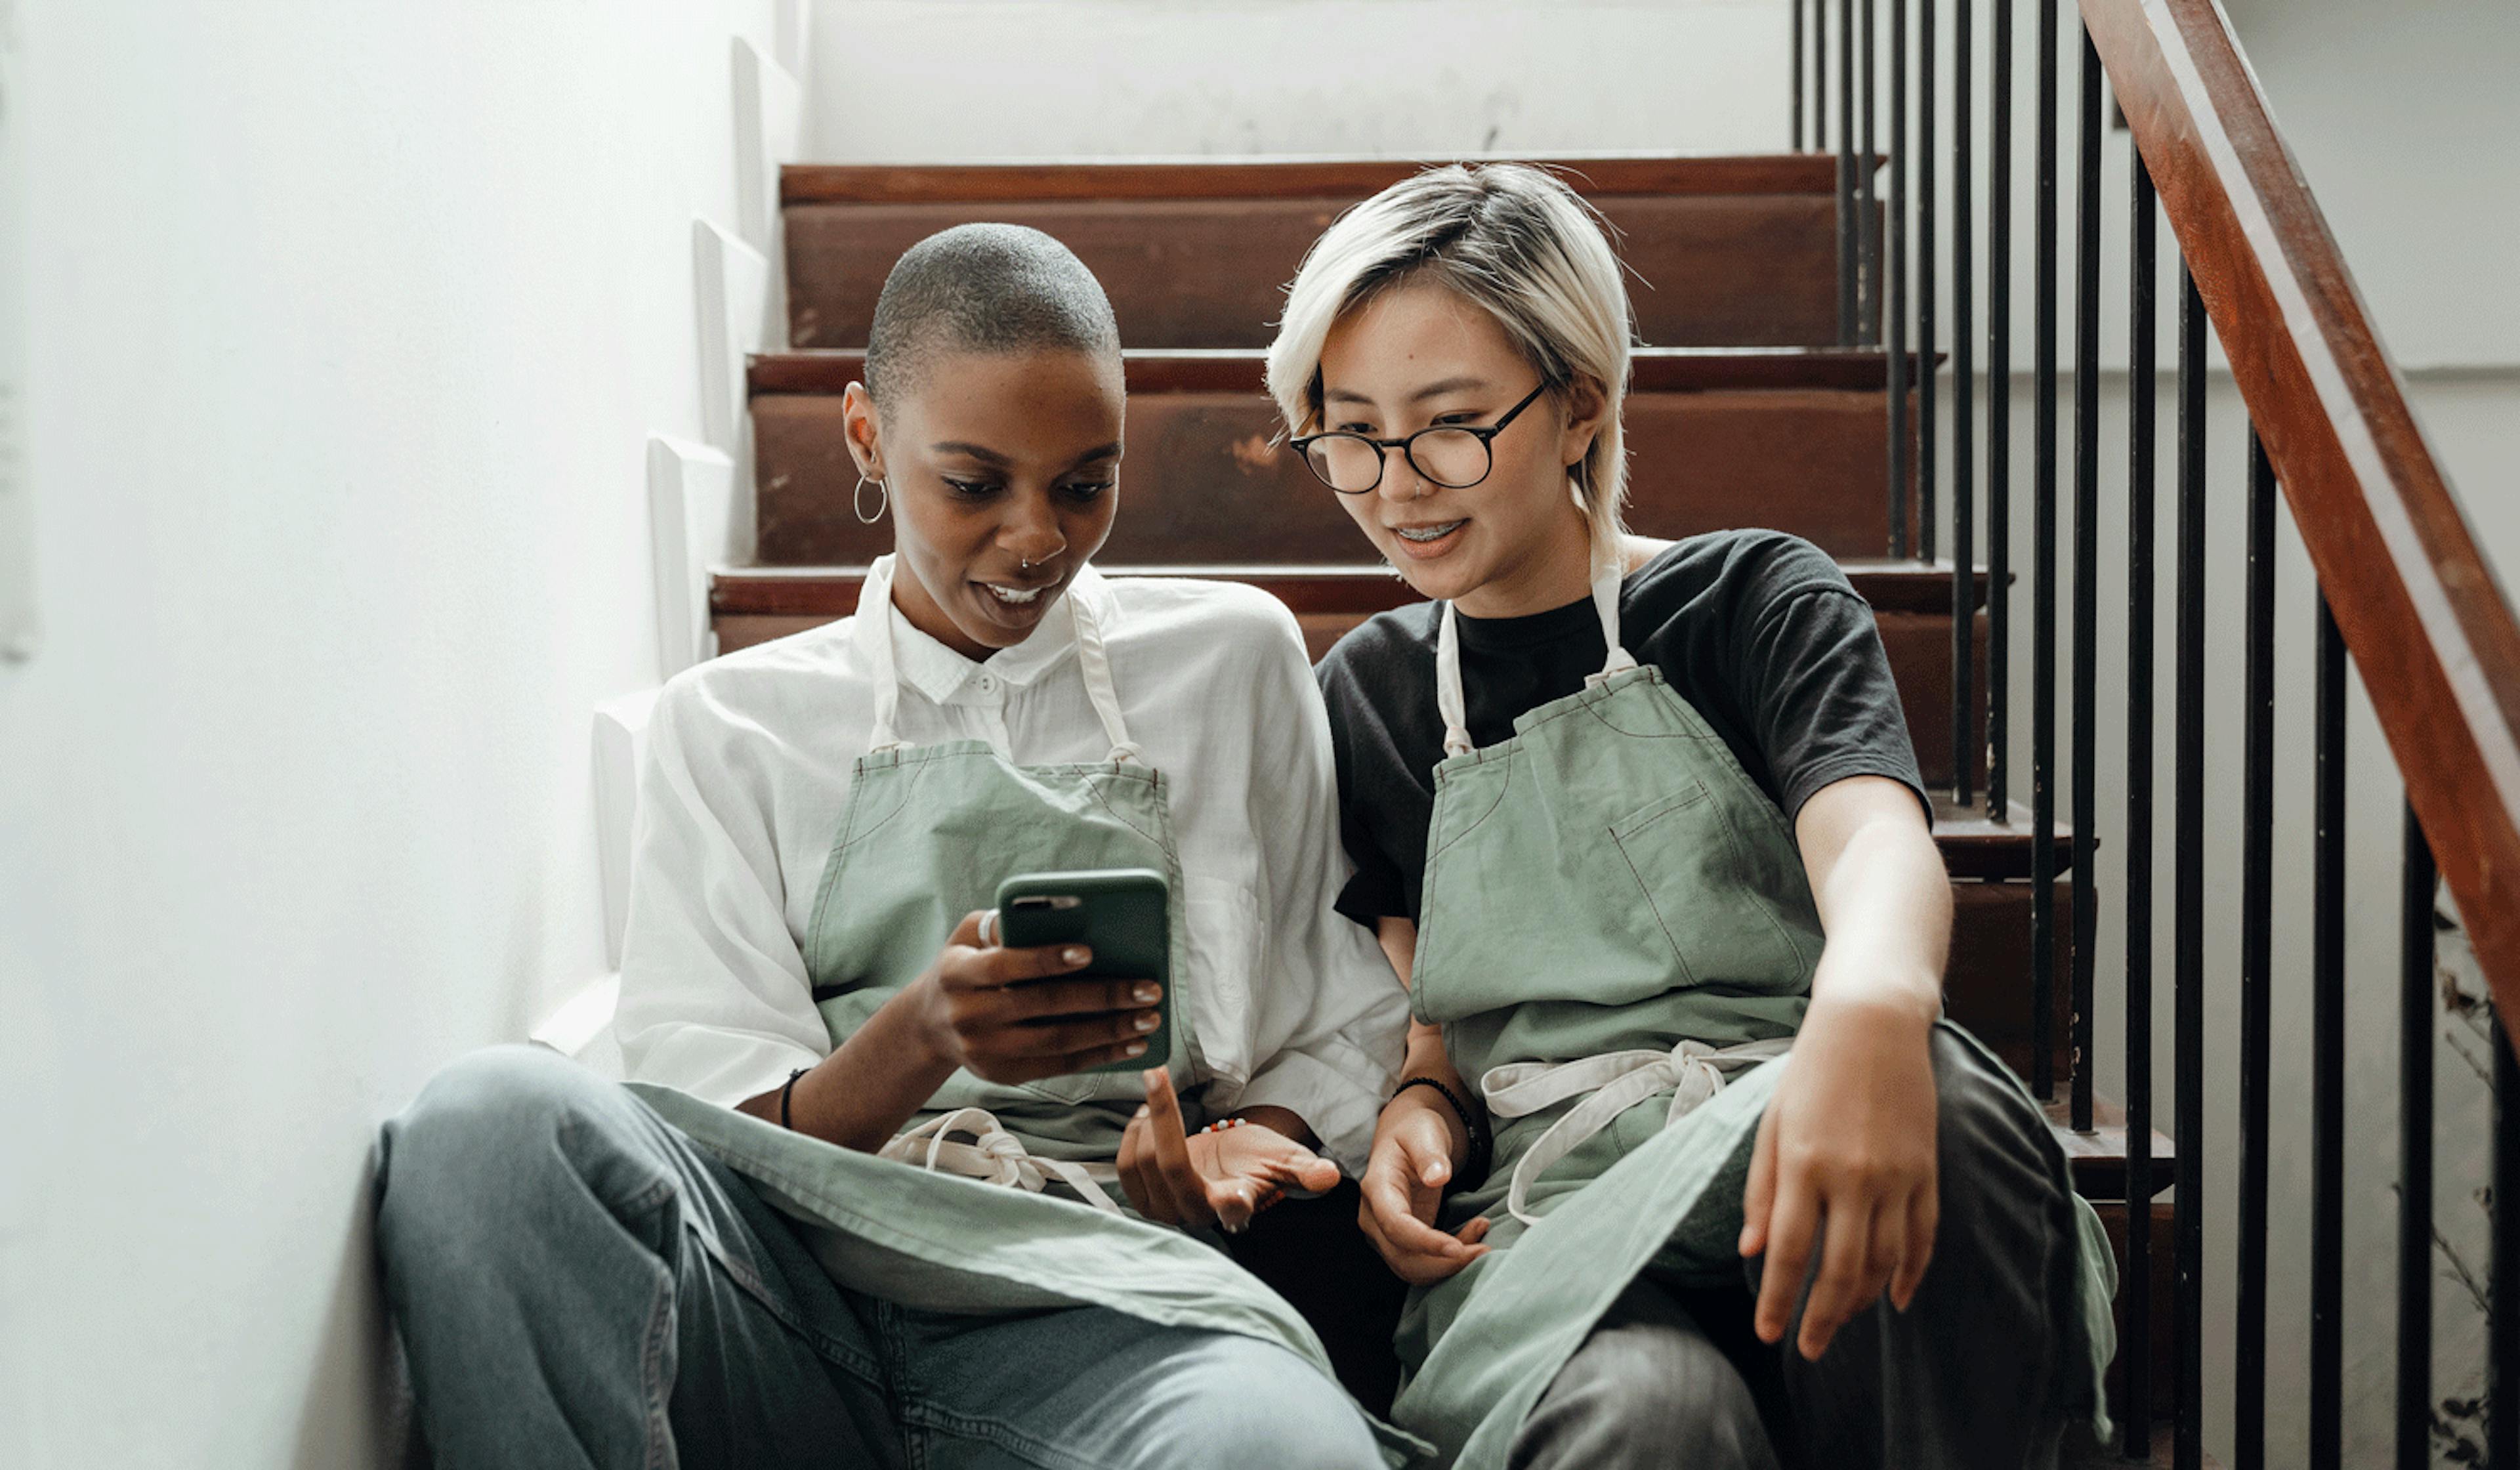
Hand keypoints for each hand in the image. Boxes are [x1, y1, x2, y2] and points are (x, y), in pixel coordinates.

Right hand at [906, 911, 1162, 1086]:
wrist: (930, 1024)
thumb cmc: (966, 965)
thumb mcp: (968, 935)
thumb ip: (1003, 922)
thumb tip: (1059, 915)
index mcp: (958, 972)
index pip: (1006, 965)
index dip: (1047, 959)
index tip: (1090, 952)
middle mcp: (968, 1015)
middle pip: (1042, 1006)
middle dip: (1101, 998)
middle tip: (1147, 989)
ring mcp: (985, 1050)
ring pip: (1056, 1042)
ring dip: (1110, 1032)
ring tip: (1149, 1019)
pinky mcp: (1002, 1074)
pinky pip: (1058, 1066)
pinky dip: (1098, 1056)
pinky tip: (1130, 1044)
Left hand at [1118, 1068, 1338, 1230]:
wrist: (1229, 1167)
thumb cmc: (1257, 1161)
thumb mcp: (1286, 1160)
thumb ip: (1306, 1170)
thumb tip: (1331, 1175)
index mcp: (1236, 1204)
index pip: (1234, 1211)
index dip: (1232, 1206)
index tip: (1235, 1196)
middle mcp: (1198, 1212)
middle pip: (1172, 1168)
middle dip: (1163, 1116)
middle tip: (1157, 1073)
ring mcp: (1168, 1209)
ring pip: (1141, 1165)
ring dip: (1145, 1121)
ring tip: (1156, 1093)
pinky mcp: (1146, 1200)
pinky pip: (1124, 1169)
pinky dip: (1130, 1136)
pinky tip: (1144, 1115)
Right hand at [1357, 1088, 1491, 1283]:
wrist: (1408, 1136)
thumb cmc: (1415, 1131)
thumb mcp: (1424, 1133)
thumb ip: (1429, 1154)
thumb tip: (1437, 1177)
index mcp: (1376, 1188)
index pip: (1396, 1225)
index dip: (1426, 1243)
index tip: (1459, 1248)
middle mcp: (1374, 1217)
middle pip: (1403, 1257)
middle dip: (1444, 1263)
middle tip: (1483, 1250)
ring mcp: (1385, 1233)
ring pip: (1413, 1268)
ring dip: (1449, 1266)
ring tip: (1482, 1244)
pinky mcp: (1402, 1241)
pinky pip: (1423, 1263)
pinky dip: (1449, 1261)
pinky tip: (1472, 1236)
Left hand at [1739, 993, 1939, 1359]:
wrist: (1872, 1025)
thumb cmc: (1811, 1073)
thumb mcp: (1772, 1125)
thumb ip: (1763, 1190)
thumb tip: (1752, 1251)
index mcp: (1804, 1164)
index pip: (1789, 1252)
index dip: (1779, 1301)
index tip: (1768, 1335)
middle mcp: (1852, 1177)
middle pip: (1840, 1269)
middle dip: (1822, 1318)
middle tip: (1808, 1349)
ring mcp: (1895, 1176)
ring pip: (1884, 1262)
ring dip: (1861, 1301)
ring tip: (1840, 1322)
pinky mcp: (1927, 1171)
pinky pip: (1923, 1237)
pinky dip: (1911, 1274)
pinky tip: (1896, 1300)